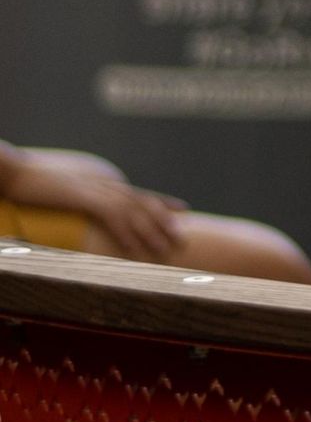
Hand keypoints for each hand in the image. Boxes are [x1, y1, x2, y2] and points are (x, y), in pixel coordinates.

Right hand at [2, 148, 188, 264]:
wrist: (16, 173)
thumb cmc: (37, 184)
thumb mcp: (68, 191)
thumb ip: (86, 197)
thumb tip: (93, 207)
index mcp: (103, 182)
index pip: (140, 193)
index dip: (163, 202)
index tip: (183, 210)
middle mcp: (105, 183)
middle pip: (143, 203)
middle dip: (165, 221)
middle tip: (182, 238)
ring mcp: (95, 189)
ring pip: (132, 211)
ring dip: (149, 231)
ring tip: (164, 248)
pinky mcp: (82, 197)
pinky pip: (110, 216)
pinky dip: (124, 232)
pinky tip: (132, 249)